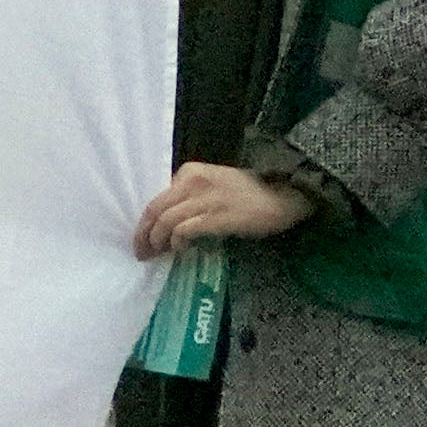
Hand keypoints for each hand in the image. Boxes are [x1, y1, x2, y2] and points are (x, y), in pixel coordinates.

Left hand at [136, 163, 308, 258]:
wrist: (284, 195)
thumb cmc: (249, 194)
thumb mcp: (212, 186)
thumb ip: (189, 197)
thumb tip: (166, 223)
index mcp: (189, 172)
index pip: (156, 198)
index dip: (145, 222)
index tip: (142, 239)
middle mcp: (192, 181)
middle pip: (155, 210)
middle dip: (144, 235)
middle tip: (142, 253)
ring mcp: (204, 198)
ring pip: (165, 221)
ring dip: (157, 241)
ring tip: (158, 255)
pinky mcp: (217, 216)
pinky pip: (184, 230)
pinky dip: (177, 242)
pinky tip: (181, 250)